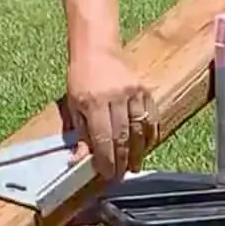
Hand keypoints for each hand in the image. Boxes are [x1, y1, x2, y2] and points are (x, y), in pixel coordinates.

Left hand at [65, 46, 152, 180]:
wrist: (97, 49)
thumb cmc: (81, 78)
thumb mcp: (73, 105)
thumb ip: (80, 133)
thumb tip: (79, 159)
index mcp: (94, 102)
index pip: (103, 138)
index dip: (106, 160)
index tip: (108, 175)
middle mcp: (115, 97)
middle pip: (122, 137)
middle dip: (122, 160)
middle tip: (121, 176)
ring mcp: (133, 93)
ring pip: (139, 130)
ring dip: (138, 151)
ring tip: (134, 166)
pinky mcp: (144, 90)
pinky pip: (151, 117)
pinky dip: (150, 134)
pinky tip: (146, 146)